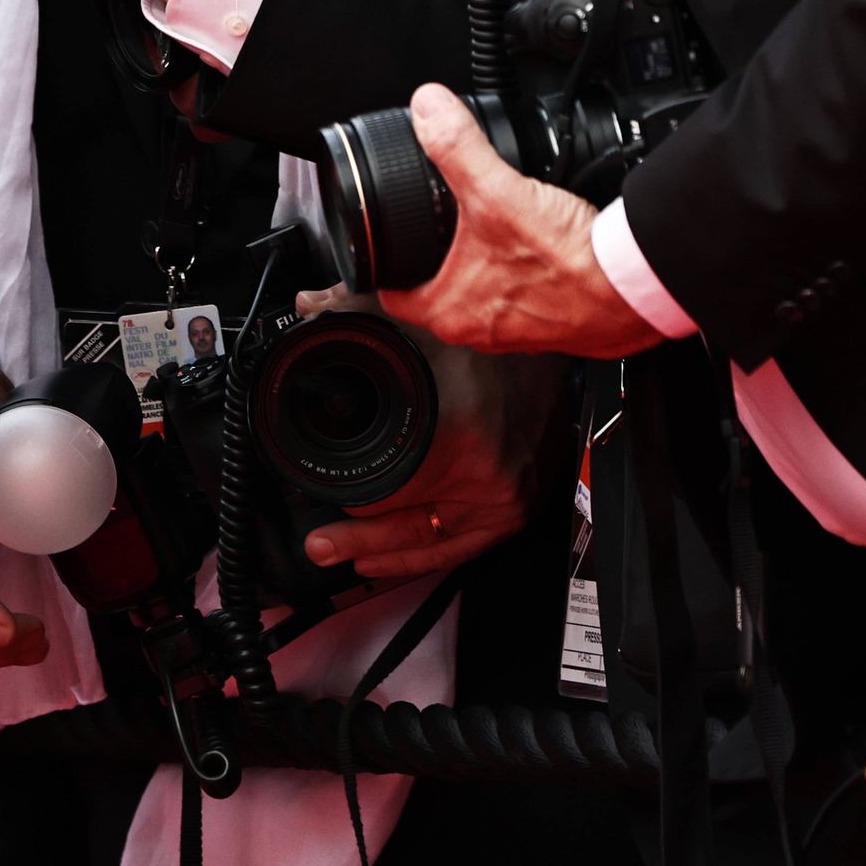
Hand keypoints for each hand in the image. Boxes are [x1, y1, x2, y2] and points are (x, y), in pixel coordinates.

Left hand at [302, 291, 561, 584]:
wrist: (557, 344)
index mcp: (459, 437)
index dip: (346, 491)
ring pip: (434, 545)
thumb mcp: (419, 320)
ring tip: (347, 555)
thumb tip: (309, 308)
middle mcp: (488, 479)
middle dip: (356, 537)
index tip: (319, 488)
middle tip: (320, 544)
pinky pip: (464, 547)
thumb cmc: (496, 336)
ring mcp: (507, 500)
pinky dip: (426, 557)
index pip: (385, 490)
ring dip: (388, 555)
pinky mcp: (519, 508)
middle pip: (407, 526)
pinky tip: (392, 558)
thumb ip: (356, 311)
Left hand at [377, 88, 665, 358]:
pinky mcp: (556, 325)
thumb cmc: (571, 264)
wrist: (636, 289)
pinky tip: (538, 245)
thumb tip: (428, 109)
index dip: (385, 263)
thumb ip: (457, 147)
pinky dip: (526, 273)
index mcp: (451, 311)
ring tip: (491, 230)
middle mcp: (482, 332)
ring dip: (486, 266)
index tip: (387, 242)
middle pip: (440, 292)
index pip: (393, 294)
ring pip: (485, 295)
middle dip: (439, 259)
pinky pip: (527, 298)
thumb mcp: (499, 192)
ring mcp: (521, 332)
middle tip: (441, 225)